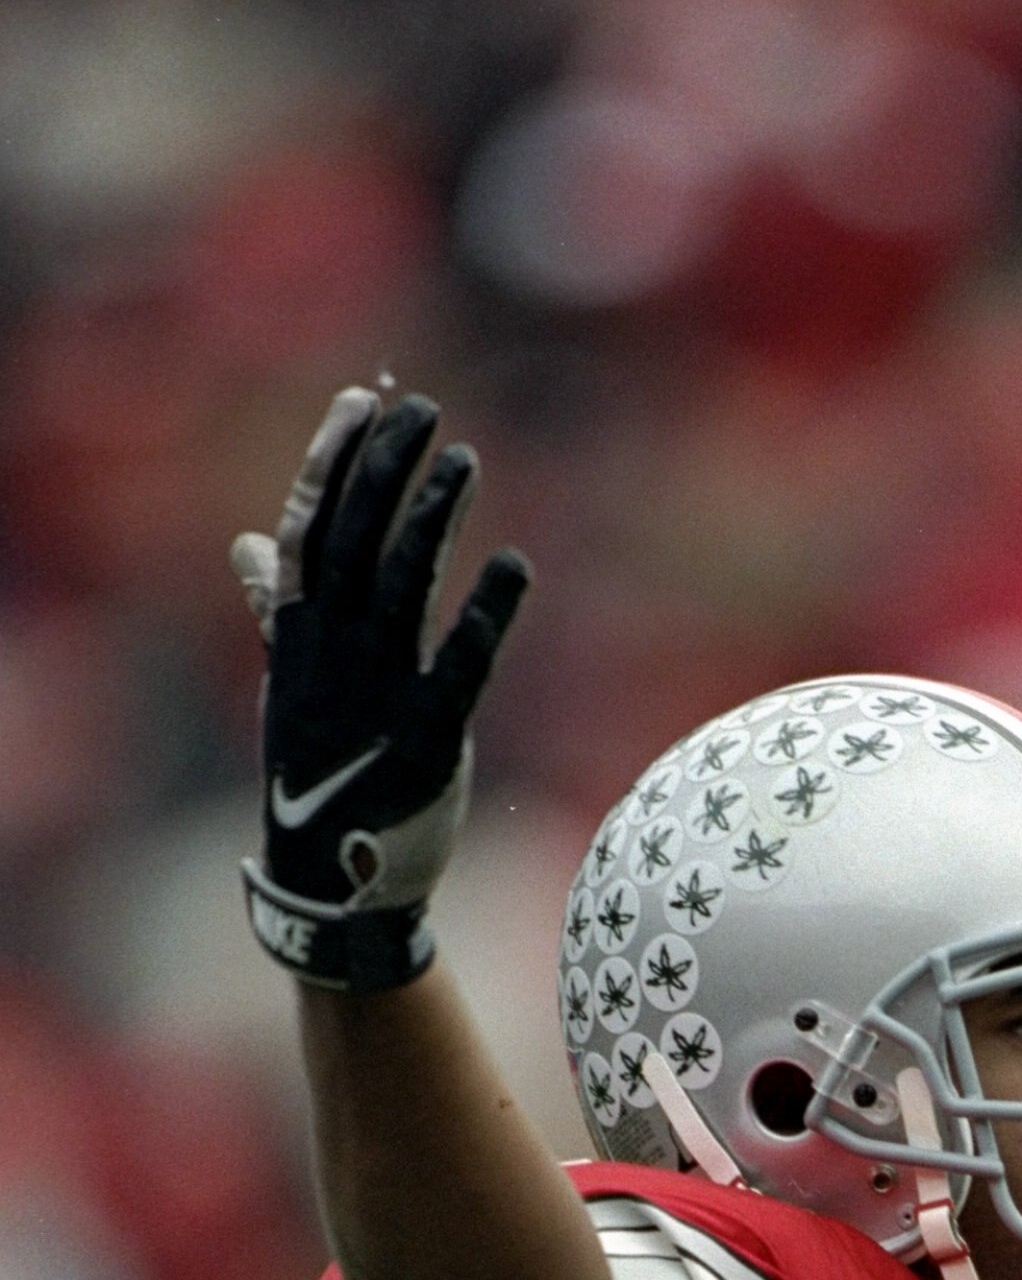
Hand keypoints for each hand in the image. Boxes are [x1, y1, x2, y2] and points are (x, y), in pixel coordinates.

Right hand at [231, 386, 530, 986]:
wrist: (333, 879)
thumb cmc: (320, 771)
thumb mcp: (292, 684)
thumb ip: (278, 609)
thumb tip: (247, 545)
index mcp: (298, 634)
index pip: (310, 524)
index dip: (336, 458)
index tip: (364, 400)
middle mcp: (331, 653)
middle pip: (357, 538)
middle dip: (387, 466)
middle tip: (423, 409)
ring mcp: (377, 694)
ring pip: (403, 584)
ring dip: (433, 516)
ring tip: (466, 461)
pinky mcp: (427, 739)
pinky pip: (461, 664)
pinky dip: (487, 613)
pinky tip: (515, 565)